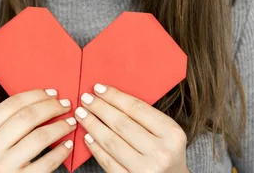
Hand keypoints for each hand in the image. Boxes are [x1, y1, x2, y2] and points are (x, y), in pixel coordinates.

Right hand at [0, 88, 76, 172]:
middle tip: (66, 104)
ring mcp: (2, 167)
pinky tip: (68, 144)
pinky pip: (47, 161)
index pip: (11, 105)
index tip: (52, 93)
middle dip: (51, 107)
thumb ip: (8, 124)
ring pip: (39, 136)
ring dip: (60, 126)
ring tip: (71, 122)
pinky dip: (61, 150)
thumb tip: (43, 99)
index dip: (35, 95)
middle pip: (27, 117)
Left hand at [74, 83, 189, 172]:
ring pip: (111, 142)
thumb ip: (145, 118)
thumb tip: (109, 98)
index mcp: (172, 134)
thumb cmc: (167, 153)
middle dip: (99, 108)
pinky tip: (87, 136)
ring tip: (82, 114)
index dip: (114, 96)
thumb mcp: (167, 133)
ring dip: (92, 125)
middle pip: (121, 123)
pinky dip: (95, 147)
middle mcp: (161, 152)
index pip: (137, 108)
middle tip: (86, 98)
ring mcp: (146, 170)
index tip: (98, 88)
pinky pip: (108, 162)